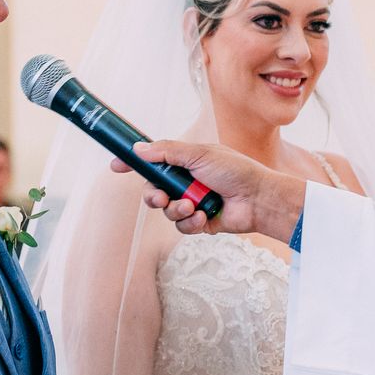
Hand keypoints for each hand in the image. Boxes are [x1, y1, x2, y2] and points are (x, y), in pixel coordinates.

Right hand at [115, 141, 305, 241]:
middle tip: (160, 197)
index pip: (153, 162)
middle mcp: (186, 182)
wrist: (258, 199)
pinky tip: (204, 217)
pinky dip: (190, 222)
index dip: (134, 164)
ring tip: (192, 205)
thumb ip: (167, 151)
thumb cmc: (235, 171)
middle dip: (153, 195)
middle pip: (153, 190)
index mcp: (185, 162)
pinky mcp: (199, 222)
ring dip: (176, 209)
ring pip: (166, 211)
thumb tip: (139, 148)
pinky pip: (182, 226)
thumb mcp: (200, 154)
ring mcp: (192, 202)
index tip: (116, 166)